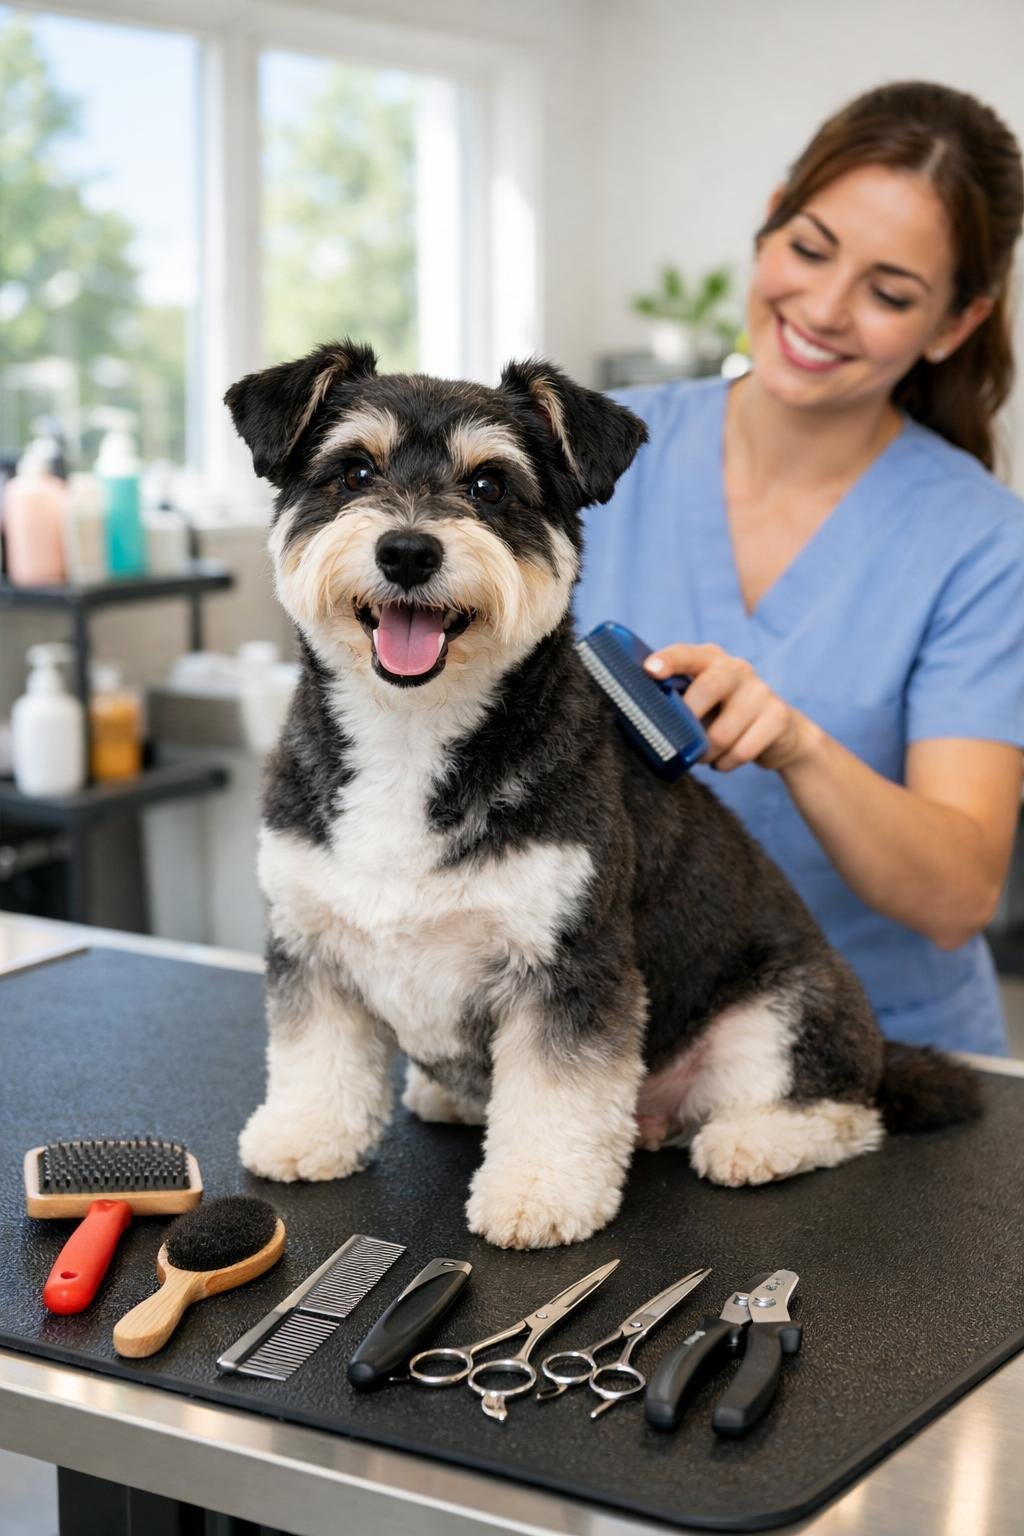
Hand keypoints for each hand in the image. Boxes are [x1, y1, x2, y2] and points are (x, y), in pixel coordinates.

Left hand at [644, 642, 813, 772]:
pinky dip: (726, 764)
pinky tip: (725, 760)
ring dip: (707, 753)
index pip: (686, 654)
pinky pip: (742, 751)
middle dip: (690, 720)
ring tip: (706, 754)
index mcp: (709, 659)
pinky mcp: (778, 716)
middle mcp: (737, 668)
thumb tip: (639, 715)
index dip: (668, 661)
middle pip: (708, 688)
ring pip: (721, 734)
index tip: (649, 670)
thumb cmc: (722, 715)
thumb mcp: (699, 700)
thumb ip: (674, 699)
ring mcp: (760, 690)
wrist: (779, 731)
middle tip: (683, 742)